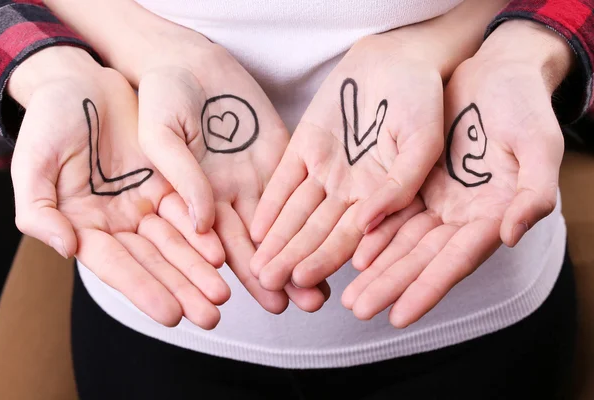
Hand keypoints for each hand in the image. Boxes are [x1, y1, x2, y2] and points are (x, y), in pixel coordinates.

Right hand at [9, 47, 228, 327]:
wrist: (81, 84)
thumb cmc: (50, 121)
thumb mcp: (33, 162)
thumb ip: (39, 209)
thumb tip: (66, 249)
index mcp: (83, 225)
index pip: (115, 265)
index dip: (143, 289)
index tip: (171, 315)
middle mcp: (117, 223)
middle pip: (154, 263)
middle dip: (182, 289)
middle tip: (211, 316)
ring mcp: (143, 205)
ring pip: (176, 244)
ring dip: (199, 270)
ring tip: (223, 295)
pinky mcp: (166, 185)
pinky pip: (188, 213)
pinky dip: (204, 234)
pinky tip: (222, 254)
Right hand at [136, 33, 328, 312]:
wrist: (189, 60)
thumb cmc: (162, 94)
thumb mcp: (161, 132)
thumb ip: (181, 176)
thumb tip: (200, 222)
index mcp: (197, 198)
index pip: (218, 246)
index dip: (238, 274)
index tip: (258, 301)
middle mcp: (229, 195)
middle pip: (256, 244)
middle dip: (277, 275)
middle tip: (300, 305)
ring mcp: (256, 176)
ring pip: (282, 223)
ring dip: (301, 253)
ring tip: (320, 287)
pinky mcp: (280, 154)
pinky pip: (298, 187)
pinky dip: (314, 213)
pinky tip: (332, 234)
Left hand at [249, 34, 442, 290]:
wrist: (397, 60)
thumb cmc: (422, 100)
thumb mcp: (423, 142)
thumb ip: (401, 184)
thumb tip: (370, 223)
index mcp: (379, 197)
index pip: (350, 238)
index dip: (326, 260)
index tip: (303, 281)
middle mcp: (348, 191)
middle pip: (316, 232)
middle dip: (292, 258)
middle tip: (267, 282)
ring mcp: (325, 170)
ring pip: (296, 212)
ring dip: (276, 239)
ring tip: (256, 265)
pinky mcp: (305, 147)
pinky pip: (283, 179)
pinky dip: (269, 202)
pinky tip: (256, 226)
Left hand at [342, 21, 572, 327]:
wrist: (495, 73)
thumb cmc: (524, 106)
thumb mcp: (539, 143)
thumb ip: (533, 191)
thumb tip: (509, 235)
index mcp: (491, 214)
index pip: (456, 260)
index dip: (429, 289)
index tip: (400, 317)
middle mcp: (459, 215)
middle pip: (419, 258)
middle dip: (388, 284)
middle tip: (356, 310)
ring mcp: (433, 199)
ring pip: (397, 239)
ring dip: (371, 265)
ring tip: (344, 291)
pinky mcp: (413, 180)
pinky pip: (385, 210)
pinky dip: (367, 229)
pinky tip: (345, 248)